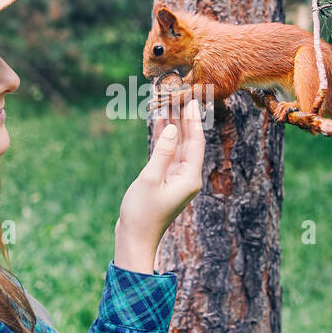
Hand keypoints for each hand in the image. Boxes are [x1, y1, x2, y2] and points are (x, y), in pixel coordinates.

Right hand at [115, 96, 204, 271]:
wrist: (134, 239)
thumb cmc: (142, 213)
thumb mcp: (150, 179)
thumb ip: (163, 151)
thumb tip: (174, 128)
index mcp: (190, 177)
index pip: (196, 142)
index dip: (194, 120)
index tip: (192, 98)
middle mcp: (187, 175)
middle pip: (189, 140)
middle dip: (184, 117)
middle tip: (180, 93)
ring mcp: (176, 177)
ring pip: (177, 144)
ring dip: (173, 123)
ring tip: (168, 100)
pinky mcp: (164, 178)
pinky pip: (167, 151)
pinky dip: (164, 136)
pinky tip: (160, 120)